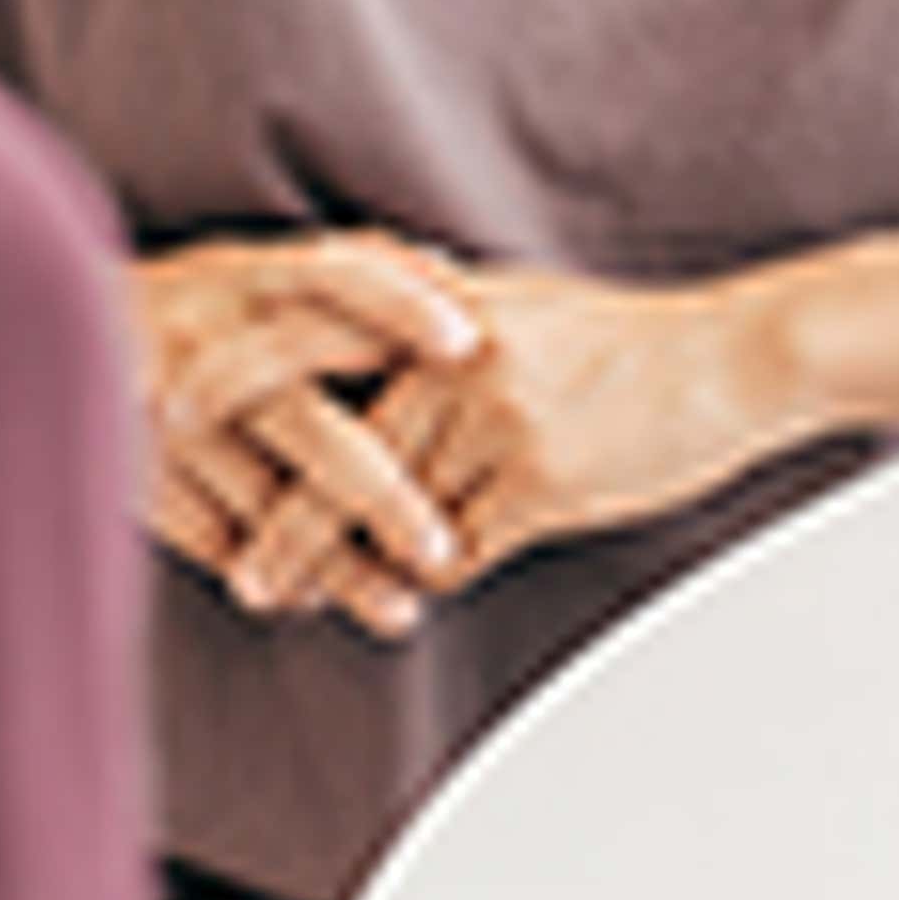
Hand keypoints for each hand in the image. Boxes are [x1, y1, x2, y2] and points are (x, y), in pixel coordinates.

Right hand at [129, 235, 479, 637]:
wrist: (30, 332)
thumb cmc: (181, 310)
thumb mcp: (244, 270)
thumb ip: (341, 272)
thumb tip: (446, 270)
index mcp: (243, 279)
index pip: (334, 276)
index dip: (402, 303)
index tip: (468, 342)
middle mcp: (206, 342)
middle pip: (311, 428)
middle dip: (384, 498)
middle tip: (441, 550)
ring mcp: (165, 416)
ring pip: (269, 509)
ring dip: (337, 567)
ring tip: (400, 608)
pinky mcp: (132, 474)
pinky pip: (217, 541)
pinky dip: (271, 576)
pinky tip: (310, 597)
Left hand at [237, 258, 778, 612]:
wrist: (727, 359)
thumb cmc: (619, 341)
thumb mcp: (517, 305)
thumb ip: (432, 319)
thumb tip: (355, 326)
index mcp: (437, 305)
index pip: (307, 337)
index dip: (233, 377)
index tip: (171, 413)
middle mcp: (455, 353)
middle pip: (335, 447)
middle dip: (277, 514)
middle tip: (228, 559)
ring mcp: (496, 416)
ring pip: (390, 512)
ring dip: (338, 563)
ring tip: (278, 594)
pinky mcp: (539, 477)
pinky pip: (457, 547)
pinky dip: (427, 573)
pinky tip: (407, 589)